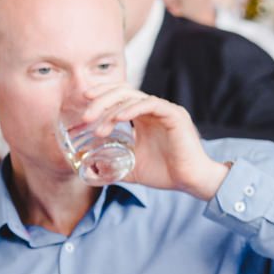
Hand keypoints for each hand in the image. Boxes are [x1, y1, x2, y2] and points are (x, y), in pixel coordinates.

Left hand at [71, 86, 226, 199]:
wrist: (190, 181)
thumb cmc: (165, 173)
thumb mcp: (131, 166)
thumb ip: (113, 162)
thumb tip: (90, 168)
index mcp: (145, 117)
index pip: (120, 95)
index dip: (101, 94)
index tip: (82, 102)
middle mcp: (154, 110)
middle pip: (123, 92)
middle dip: (101, 101)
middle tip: (85, 117)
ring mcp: (165, 111)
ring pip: (134, 96)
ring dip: (112, 107)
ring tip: (98, 125)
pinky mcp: (175, 115)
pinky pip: (151, 104)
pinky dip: (132, 108)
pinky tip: (119, 118)